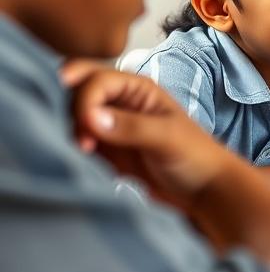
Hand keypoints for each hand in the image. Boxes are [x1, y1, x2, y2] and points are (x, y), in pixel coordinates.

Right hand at [63, 62, 233, 210]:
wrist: (202, 190)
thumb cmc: (195, 156)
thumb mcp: (168, 138)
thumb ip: (131, 126)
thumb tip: (90, 116)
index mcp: (137, 88)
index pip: (95, 80)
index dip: (84, 101)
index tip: (86, 130)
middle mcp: (119, 101)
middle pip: (76, 90)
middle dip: (65, 108)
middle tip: (76, 139)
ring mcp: (108, 125)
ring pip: (70, 116)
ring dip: (65, 130)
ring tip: (80, 154)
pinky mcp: (103, 149)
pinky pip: (75, 140)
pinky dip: (69, 147)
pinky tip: (80, 161)